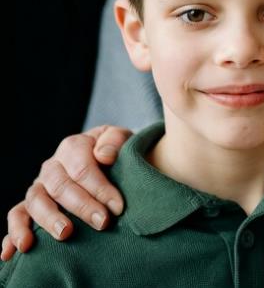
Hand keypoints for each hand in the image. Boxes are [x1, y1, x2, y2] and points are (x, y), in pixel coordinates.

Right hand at [8, 125, 131, 252]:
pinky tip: (15, 251)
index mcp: (73, 147)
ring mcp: (39, 186)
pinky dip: (13, 233)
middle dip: (82, 206)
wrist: (110, 161)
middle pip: (60, 186)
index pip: (82, 169)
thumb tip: (104, 155)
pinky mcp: (31, 205)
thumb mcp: (122, 139)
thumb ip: (115, 140)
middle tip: (102, 223)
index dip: (100, 188)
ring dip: (49, 219)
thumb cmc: (117, 153)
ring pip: (35, 201)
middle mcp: (52, 167)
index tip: (117, 207)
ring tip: (64, 234)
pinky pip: (16, 216)